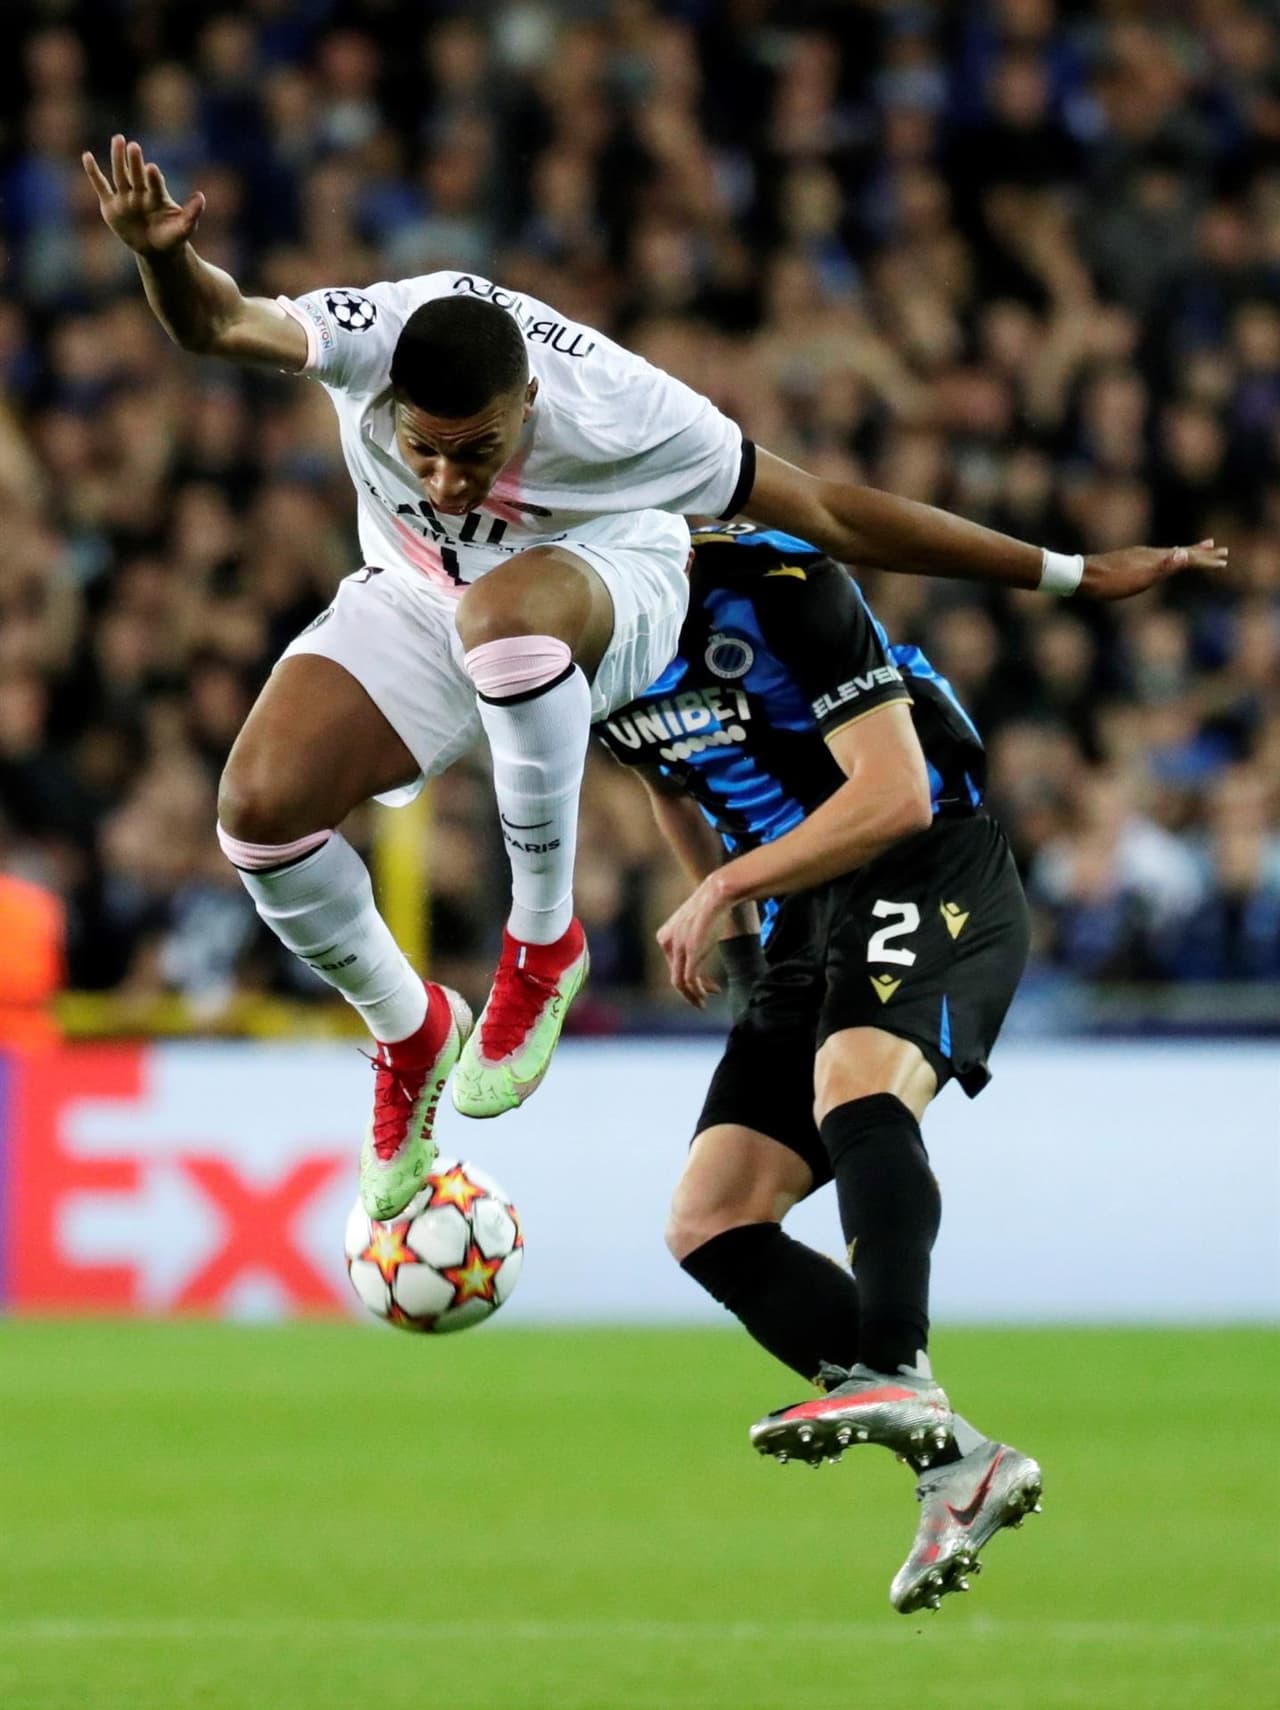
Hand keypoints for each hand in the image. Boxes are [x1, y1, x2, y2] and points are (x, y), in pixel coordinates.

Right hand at [82, 135, 204, 255]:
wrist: (157, 250)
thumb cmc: (172, 237)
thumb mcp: (184, 228)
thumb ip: (192, 213)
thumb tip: (201, 197)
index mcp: (157, 197)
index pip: (155, 185)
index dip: (153, 178)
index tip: (152, 168)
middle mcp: (140, 193)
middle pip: (136, 176)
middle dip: (135, 162)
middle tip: (133, 146)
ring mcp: (125, 198)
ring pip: (120, 176)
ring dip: (118, 159)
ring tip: (118, 140)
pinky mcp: (110, 205)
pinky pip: (101, 186)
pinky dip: (93, 172)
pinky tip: (87, 156)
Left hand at [657, 875, 732, 1007]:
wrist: (715, 895)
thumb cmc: (709, 907)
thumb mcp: (692, 925)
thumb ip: (689, 939)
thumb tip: (696, 950)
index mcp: (664, 937)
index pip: (672, 967)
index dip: (687, 980)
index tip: (702, 985)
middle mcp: (667, 943)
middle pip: (674, 978)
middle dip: (690, 991)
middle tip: (703, 1000)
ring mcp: (678, 948)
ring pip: (680, 983)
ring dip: (693, 996)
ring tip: (704, 1002)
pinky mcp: (691, 952)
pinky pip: (690, 979)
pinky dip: (698, 991)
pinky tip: (708, 994)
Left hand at [1081, 539, 1228, 601]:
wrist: (1080, 576)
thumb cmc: (1110, 583)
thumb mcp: (1139, 579)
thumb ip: (1163, 567)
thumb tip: (1185, 553)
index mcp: (1155, 558)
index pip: (1187, 558)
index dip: (1205, 560)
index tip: (1224, 560)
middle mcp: (1149, 553)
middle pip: (1182, 552)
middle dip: (1202, 553)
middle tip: (1221, 549)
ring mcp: (1138, 555)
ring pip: (1170, 552)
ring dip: (1188, 551)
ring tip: (1200, 548)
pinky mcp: (1129, 560)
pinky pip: (1157, 556)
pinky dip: (1169, 556)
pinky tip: (1165, 558)